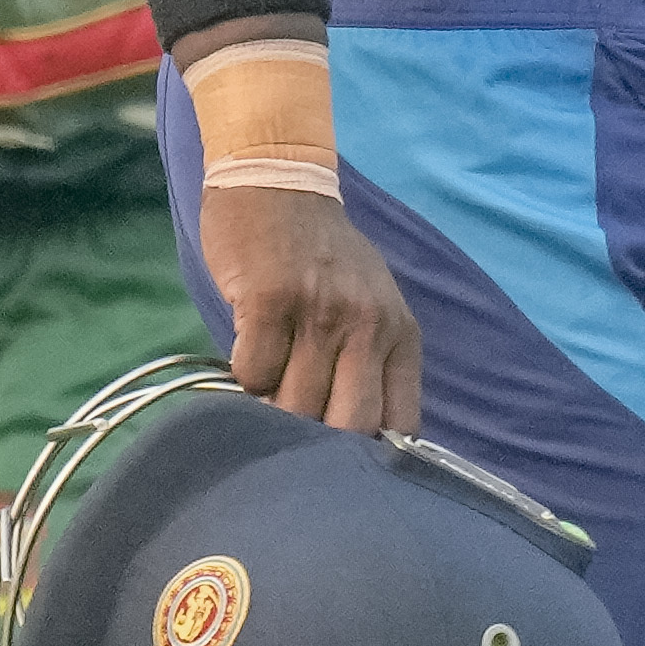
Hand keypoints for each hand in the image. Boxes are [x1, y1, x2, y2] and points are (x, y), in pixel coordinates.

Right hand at [200, 176, 419, 433]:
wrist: (278, 180)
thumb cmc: (323, 254)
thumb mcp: (372, 304)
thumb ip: (373, 363)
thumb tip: (358, 443)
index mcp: (399, 333)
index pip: (401, 425)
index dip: (368, 458)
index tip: (339, 464)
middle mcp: (367, 325)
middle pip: (347, 426)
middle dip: (315, 443)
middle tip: (291, 434)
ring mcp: (320, 312)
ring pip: (294, 404)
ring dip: (271, 409)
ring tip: (267, 383)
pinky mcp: (270, 300)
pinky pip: (252, 374)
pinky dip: (243, 378)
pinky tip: (245, 353)